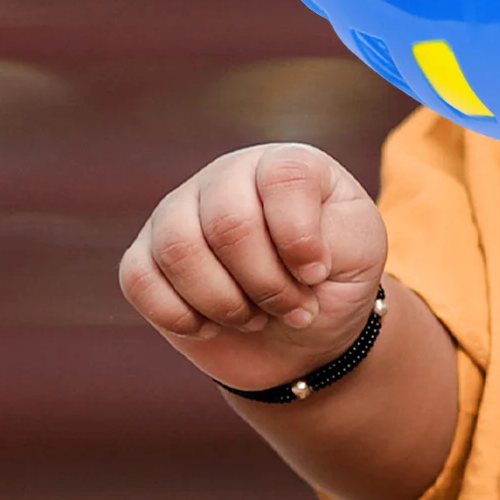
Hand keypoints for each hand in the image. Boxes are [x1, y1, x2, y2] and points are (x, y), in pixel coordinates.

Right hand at [119, 143, 387, 391]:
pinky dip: (181, 316)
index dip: (300, 238)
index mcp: (283, 164)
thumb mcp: (360, 252)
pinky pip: (139, 279)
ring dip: (226, 304)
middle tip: (294, 309)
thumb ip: (334, 235)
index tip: (318, 275)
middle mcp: (226, 176)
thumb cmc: (334, 282)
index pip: (283, 178)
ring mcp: (179, 212)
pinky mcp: (146, 256)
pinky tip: (212, 325)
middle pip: (229, 223)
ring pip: (179, 251)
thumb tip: (288, 252)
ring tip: (256, 318)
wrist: (302, 335)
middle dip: (267, 284)